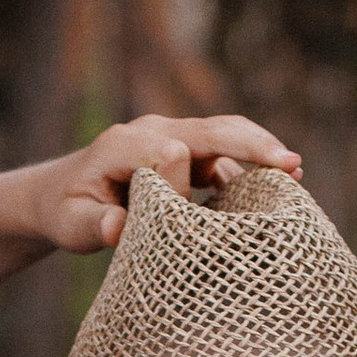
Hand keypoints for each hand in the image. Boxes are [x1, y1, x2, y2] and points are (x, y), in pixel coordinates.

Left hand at [32, 114, 303, 258]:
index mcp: (123, 144)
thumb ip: (94, 227)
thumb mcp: (72, 225)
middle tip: (292, 166)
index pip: (168, 150)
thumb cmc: (67, 212)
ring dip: (260, 152)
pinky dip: (251, 166)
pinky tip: (279, 187)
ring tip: (295, 176)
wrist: (61, 193)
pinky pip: (225, 153)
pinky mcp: (188, 152)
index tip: (201, 202)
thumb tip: (118, 226)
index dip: (185, 179)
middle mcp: (153, 131)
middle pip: (211, 129)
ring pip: (225, 136)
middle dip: (252, 145)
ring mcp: (173, 138)